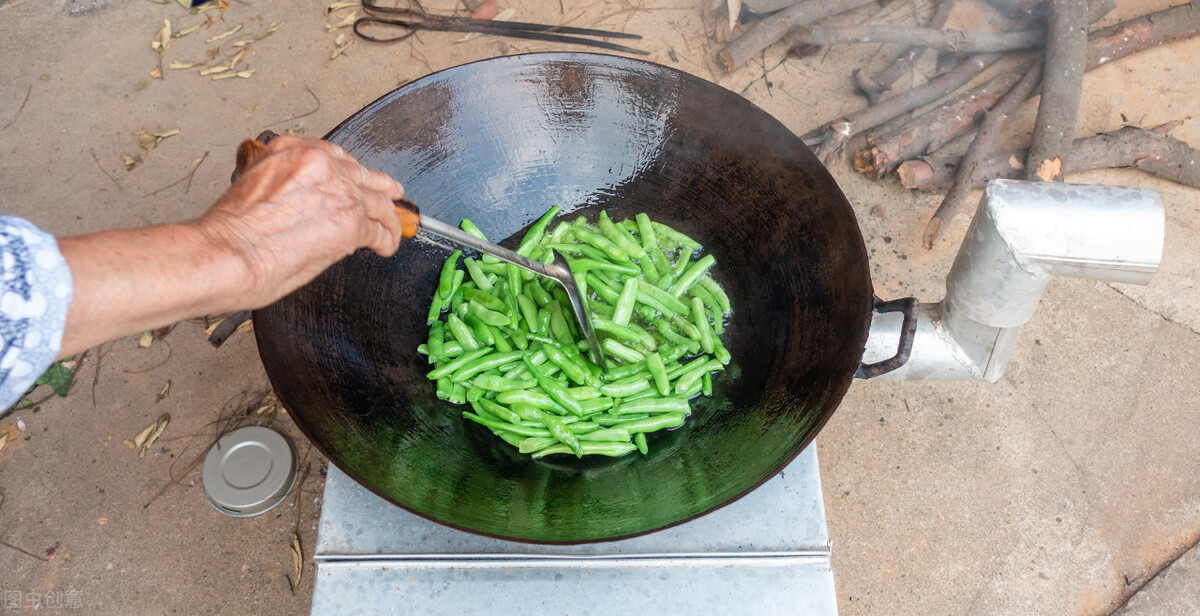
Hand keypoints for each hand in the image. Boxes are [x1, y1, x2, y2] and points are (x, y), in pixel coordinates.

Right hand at [197, 135, 405, 307]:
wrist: (224, 253)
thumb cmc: (228, 232)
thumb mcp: (256, 188)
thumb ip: (290, 187)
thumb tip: (310, 207)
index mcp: (289, 150)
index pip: (333, 156)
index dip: (350, 172)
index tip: (357, 178)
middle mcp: (317, 163)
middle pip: (361, 175)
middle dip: (378, 188)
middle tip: (392, 194)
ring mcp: (337, 191)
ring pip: (377, 201)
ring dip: (387, 218)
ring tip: (394, 228)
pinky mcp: (350, 222)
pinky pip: (380, 230)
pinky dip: (387, 240)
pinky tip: (386, 247)